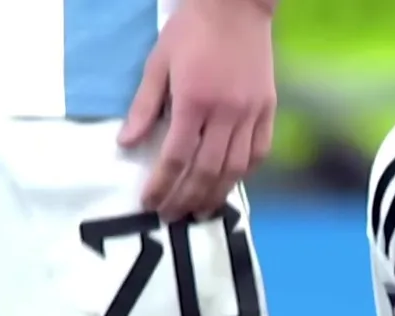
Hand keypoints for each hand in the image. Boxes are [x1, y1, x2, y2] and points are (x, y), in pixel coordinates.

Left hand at [119, 0, 277, 219]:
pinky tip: (230, 183)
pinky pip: (259, 152)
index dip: (162, 184)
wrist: (235, 5)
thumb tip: (126, 143)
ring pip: (235, 167)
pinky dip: (244, 172)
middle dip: (187, 198)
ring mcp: (251, 112)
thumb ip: (144, 107)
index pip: (176, 156)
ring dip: (216, 193)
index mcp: (194, 100)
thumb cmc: (190, 30)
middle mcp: (226, 113)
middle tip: (173, 215)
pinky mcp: (268, 109)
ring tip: (200, 209)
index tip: (150, 202)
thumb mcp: (158, 63)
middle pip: (206, 170)